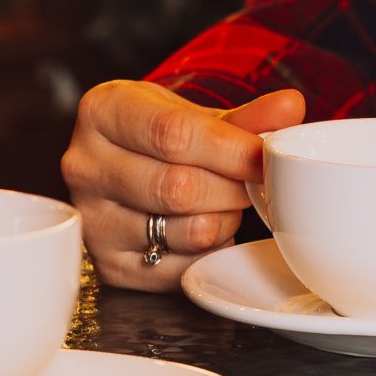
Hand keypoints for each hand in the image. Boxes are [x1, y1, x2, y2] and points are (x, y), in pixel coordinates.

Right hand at [62, 81, 305, 289]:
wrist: (123, 166)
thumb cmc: (160, 135)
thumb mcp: (196, 114)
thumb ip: (245, 116)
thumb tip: (291, 107)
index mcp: (101, 111)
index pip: (172, 134)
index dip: (230, 149)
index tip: (265, 156)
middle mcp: (84, 166)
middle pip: (178, 187)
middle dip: (232, 188)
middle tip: (250, 183)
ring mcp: (92, 220)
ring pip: (185, 230)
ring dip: (224, 220)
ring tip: (224, 204)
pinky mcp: (109, 266)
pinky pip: (182, 268)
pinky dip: (208, 252)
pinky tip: (204, 229)